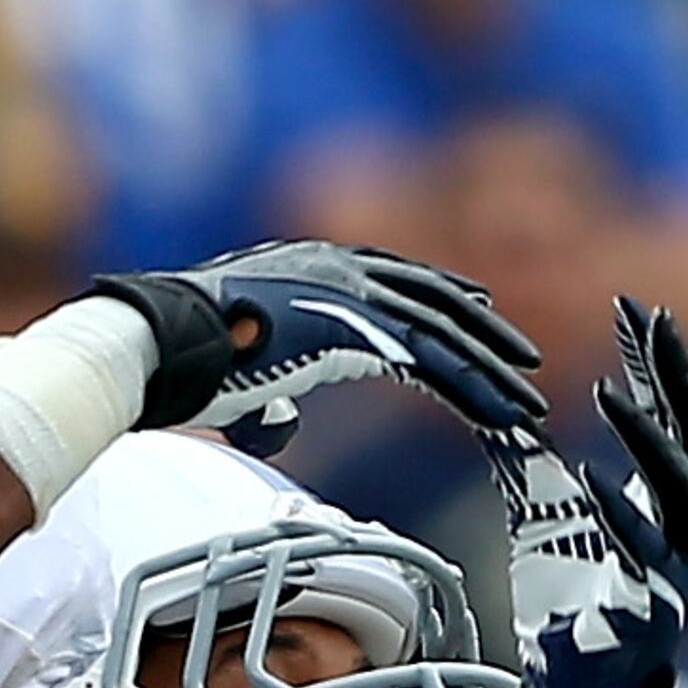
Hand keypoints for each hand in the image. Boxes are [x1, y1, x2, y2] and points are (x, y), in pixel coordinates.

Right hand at [91, 242, 543, 450]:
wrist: (160, 344)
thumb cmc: (181, 362)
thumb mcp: (237, 369)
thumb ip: (271, 387)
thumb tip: (281, 421)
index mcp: (310, 266)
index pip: (392, 279)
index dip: (440, 299)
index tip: (476, 314)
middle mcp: (336, 267)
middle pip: (430, 296)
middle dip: (481, 331)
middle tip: (524, 360)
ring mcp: (347, 293)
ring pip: (441, 328)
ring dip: (489, 366)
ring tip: (527, 397)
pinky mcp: (354, 328)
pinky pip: (429, 357)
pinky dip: (469, 383)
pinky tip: (498, 406)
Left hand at [495, 300, 687, 687]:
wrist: (581, 682)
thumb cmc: (576, 590)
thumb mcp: (550, 510)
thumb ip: (539, 457)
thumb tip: (502, 400)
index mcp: (683, 495)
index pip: (685, 411)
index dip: (667, 359)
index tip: (641, 309)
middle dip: (676, 375)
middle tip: (649, 323)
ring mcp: (684, 566)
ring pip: (681, 489)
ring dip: (645, 437)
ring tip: (607, 394)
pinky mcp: (657, 607)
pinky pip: (645, 554)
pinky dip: (619, 514)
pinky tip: (589, 479)